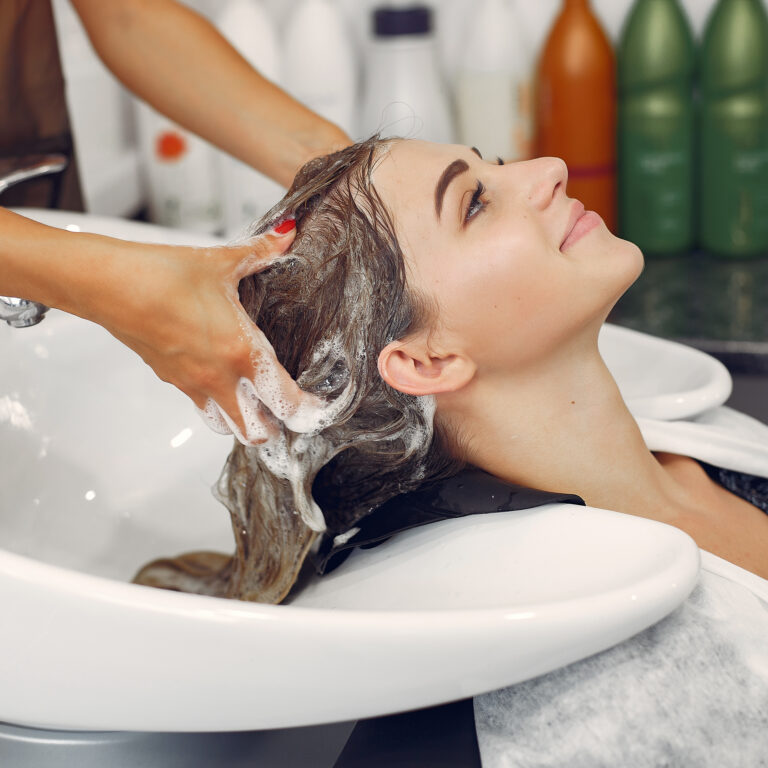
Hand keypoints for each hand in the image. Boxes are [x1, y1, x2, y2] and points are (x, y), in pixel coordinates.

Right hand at [93, 220, 312, 444]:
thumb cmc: (162, 275)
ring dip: (247, 422)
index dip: (308, 410)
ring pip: (228, 427)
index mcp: (242, 353)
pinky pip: (203, 408)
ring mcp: (194, 385)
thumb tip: (288, 234)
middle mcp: (220, 379)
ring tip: (259, 402)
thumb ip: (262, 252)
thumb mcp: (221, 263)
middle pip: (257, 432)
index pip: (286, 401)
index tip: (318, 406)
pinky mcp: (173, 381)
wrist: (108, 285)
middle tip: (289, 409)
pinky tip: (224, 381)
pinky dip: (220, 406)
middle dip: (278, 426)